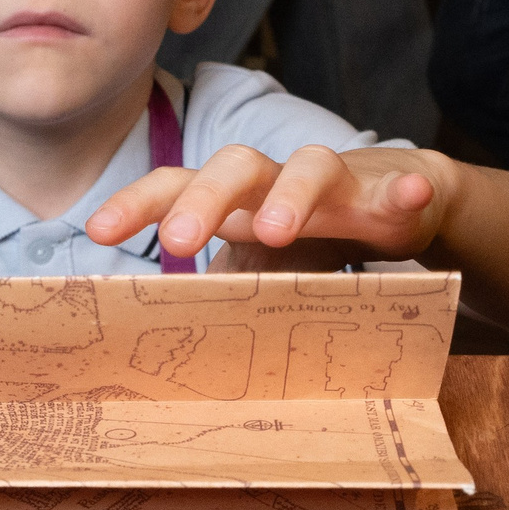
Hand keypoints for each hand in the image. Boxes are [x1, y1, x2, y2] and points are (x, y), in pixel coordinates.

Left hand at [84, 144, 449, 267]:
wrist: (395, 198)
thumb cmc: (309, 236)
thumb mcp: (257, 266)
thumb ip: (216, 290)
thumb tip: (160, 343)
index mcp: (235, 199)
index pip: (177, 186)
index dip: (137, 203)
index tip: (97, 230)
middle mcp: (278, 179)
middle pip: (235, 168)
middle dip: (203, 200)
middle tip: (178, 242)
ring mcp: (339, 181)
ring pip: (311, 166)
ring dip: (292, 194)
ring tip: (277, 229)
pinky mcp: (395, 192)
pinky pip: (402, 186)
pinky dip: (406, 189)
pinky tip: (411, 194)